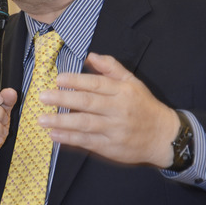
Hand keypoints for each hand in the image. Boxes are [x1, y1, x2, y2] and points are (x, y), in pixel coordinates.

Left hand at [38, 53, 179, 167]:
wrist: (163, 136)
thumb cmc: (144, 106)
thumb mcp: (132, 82)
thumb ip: (111, 68)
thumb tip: (90, 56)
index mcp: (123, 91)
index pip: (96, 84)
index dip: (76, 81)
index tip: (58, 79)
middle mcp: (118, 110)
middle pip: (88, 103)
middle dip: (63, 99)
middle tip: (43, 97)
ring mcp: (114, 130)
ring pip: (85, 124)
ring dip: (62, 121)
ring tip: (42, 119)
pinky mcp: (111, 147)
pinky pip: (87, 142)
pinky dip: (70, 139)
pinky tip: (54, 135)